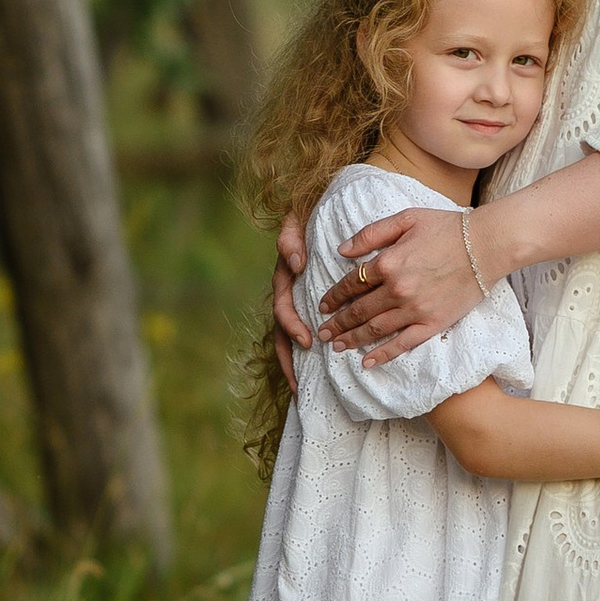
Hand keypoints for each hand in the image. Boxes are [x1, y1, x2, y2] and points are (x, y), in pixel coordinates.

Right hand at [271, 214, 311, 393]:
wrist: (316, 210)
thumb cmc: (308, 216)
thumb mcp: (296, 222)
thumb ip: (291, 239)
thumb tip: (296, 264)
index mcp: (285, 279)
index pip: (283, 308)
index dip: (292, 326)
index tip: (307, 340)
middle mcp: (288, 295)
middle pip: (281, 334)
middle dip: (289, 359)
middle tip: (300, 380)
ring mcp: (297, 302)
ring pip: (289, 340)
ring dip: (293, 364)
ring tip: (301, 390)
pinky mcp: (308, 307)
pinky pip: (304, 334)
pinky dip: (307, 356)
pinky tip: (317, 375)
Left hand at [316, 206, 478, 363]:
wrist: (487, 245)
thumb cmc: (447, 227)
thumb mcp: (406, 218)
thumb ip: (371, 233)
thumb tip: (342, 250)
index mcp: (387, 263)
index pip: (350, 284)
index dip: (333, 296)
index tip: (323, 305)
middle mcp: (396, 290)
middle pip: (357, 311)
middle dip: (336, 323)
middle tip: (322, 333)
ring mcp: (414, 309)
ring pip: (374, 330)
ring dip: (352, 339)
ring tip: (336, 347)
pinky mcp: (433, 323)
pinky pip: (403, 344)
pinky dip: (383, 355)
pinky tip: (368, 362)